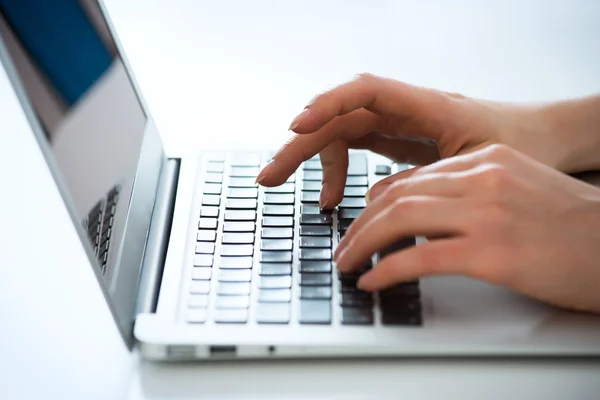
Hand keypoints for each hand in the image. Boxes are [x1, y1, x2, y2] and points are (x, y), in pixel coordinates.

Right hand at [256, 73, 597, 208]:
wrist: (546, 141)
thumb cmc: (524, 145)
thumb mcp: (479, 166)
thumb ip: (428, 178)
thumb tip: (374, 204)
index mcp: (426, 106)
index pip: (365, 92)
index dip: (327, 105)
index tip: (297, 128)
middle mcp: (406, 111)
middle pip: (339, 118)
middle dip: (300, 145)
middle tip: (270, 177)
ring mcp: (400, 126)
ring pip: (341, 133)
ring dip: (313, 161)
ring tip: (301, 194)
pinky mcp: (399, 143)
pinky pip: (356, 150)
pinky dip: (339, 173)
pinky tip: (336, 197)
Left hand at [334, 144, 599, 313]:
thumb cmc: (571, 225)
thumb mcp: (516, 189)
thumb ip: (467, 190)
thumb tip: (416, 205)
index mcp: (486, 159)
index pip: (412, 177)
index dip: (375, 203)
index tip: (360, 223)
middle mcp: (482, 177)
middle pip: (397, 196)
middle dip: (360, 226)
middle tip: (344, 248)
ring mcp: (486, 212)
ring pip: (400, 220)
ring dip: (363, 245)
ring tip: (347, 264)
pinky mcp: (492, 251)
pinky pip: (420, 257)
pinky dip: (387, 270)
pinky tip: (372, 281)